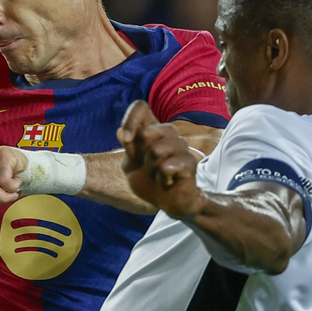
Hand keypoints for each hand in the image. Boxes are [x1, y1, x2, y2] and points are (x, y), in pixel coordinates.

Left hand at [116, 100, 205, 218]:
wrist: (169, 202)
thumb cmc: (150, 181)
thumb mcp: (131, 165)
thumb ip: (128, 148)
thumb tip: (122, 132)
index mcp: (152, 130)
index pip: (140, 107)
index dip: (131, 119)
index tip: (125, 139)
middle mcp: (169, 133)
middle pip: (147, 131)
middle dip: (141, 155)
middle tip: (148, 168)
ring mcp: (181, 146)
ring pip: (156, 150)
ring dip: (151, 169)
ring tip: (158, 176)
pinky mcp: (190, 162)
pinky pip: (167, 166)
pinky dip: (162, 179)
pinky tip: (168, 182)